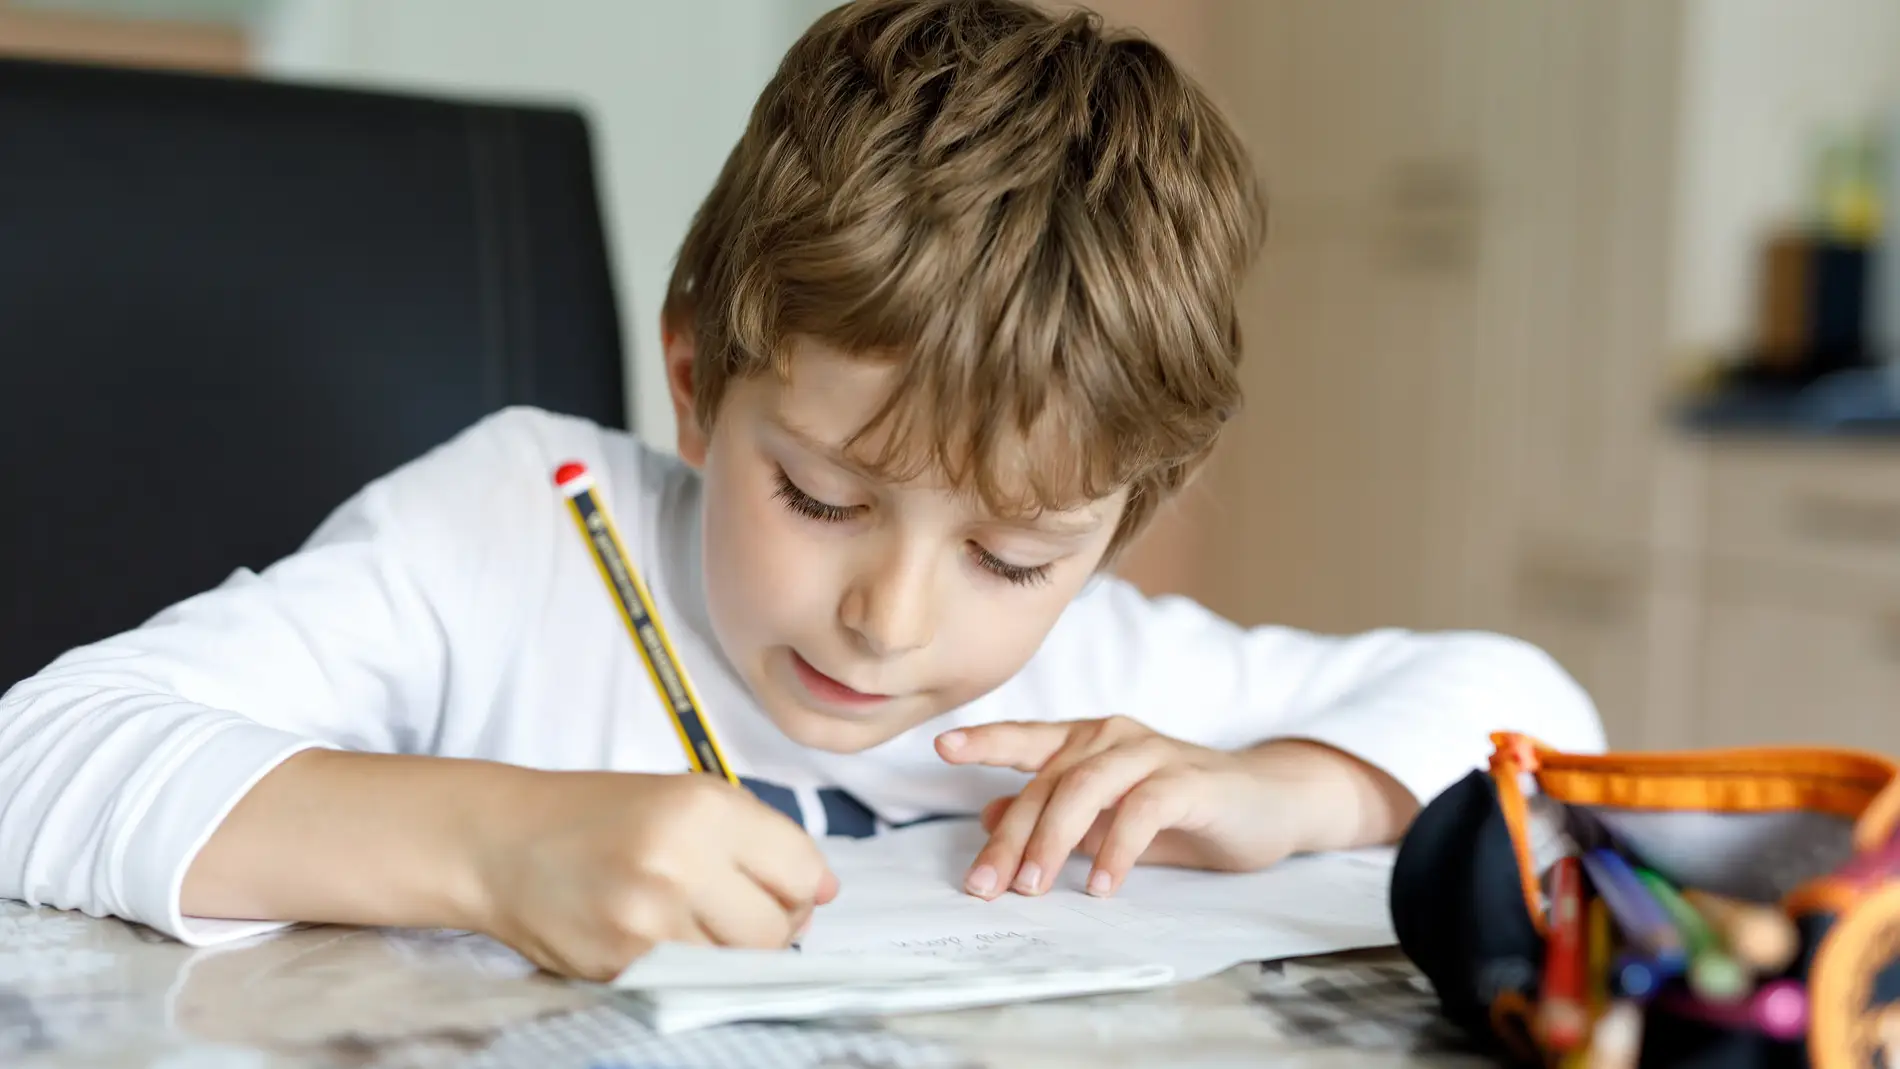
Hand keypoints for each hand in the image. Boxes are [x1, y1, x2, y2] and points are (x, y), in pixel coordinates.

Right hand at [469, 771, 836, 980]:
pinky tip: (664, 938)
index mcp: (704, 808)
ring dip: (731, 953)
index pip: (802, 870)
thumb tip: (826, 891)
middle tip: (737, 910)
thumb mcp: (685, 796)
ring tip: (696, 922)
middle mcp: (680, 863)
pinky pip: (693, 983)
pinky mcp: (622, 966)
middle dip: (771, 925)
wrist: (502, 843)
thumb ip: (761, 839)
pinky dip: (691, 969)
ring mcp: (649, 922)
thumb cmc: (600, 816)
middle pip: (777, 929)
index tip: (782, 887)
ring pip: (739, 965)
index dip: (801, 885)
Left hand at [935, 717, 1408, 900]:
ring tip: (1034, 888)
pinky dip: (1115, 850)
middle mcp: (1113, 736)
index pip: (1027, 738)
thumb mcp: (1109, 817)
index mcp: (1088, 741)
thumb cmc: (1183, 810)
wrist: (1268, 802)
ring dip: (1053, 842)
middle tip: (985, 886)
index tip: (941, 746)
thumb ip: (1055, 815)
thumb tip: (990, 818)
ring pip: (1084, 789)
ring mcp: (1151, 752)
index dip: (985, 739)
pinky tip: (1100, 885)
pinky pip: (1140, 810)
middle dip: (1011, 839)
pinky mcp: (1188, 780)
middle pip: (1047, 783)